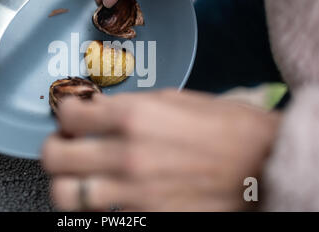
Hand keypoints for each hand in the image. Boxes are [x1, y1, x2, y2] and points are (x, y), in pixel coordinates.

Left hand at [42, 89, 280, 210]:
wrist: (264, 167)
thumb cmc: (226, 126)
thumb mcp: (174, 99)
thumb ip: (129, 106)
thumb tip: (97, 111)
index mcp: (133, 116)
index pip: (69, 115)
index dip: (65, 112)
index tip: (72, 114)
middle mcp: (125, 156)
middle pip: (54, 158)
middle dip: (56, 148)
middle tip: (69, 144)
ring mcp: (133, 194)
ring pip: (65, 196)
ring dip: (69, 182)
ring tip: (82, 175)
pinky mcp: (147, 219)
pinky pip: (101, 217)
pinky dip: (97, 206)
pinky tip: (110, 194)